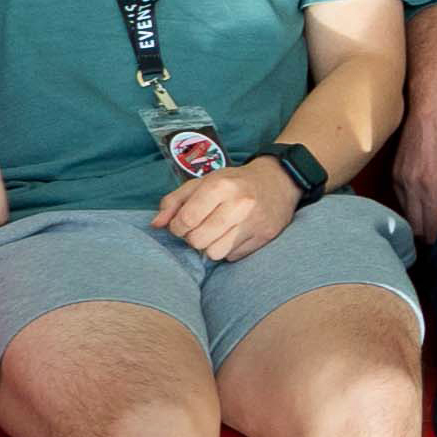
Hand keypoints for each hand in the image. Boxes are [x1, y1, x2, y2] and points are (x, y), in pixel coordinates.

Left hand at [157, 157, 295, 261]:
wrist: (280, 180)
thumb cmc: (234, 182)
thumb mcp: (203, 182)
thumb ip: (174, 201)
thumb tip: (156, 225)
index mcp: (221, 186)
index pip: (186, 220)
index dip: (177, 226)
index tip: (183, 223)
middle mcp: (240, 204)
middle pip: (198, 240)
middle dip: (193, 237)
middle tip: (200, 228)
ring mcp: (255, 222)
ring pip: (215, 253)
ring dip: (210, 246)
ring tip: (216, 233)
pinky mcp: (266, 236)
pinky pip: (234, 256)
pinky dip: (229, 248)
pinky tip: (234, 234)